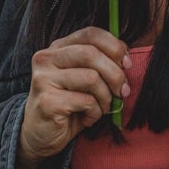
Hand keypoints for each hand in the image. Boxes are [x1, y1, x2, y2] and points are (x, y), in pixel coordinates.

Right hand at [15, 27, 129, 168]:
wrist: (40, 134)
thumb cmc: (69, 103)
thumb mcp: (85, 77)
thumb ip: (101, 62)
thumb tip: (126, 57)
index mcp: (58, 47)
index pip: (91, 33)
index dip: (114, 46)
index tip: (127, 63)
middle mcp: (46, 58)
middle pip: (92, 53)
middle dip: (115, 74)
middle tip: (122, 91)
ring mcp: (43, 79)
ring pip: (92, 78)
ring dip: (106, 97)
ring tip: (101, 107)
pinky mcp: (47, 101)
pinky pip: (86, 101)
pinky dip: (96, 112)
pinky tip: (88, 117)